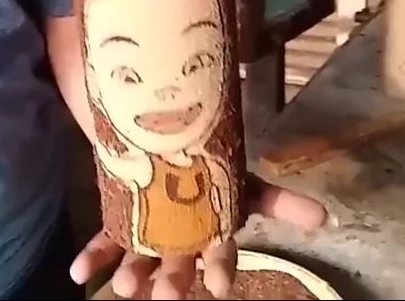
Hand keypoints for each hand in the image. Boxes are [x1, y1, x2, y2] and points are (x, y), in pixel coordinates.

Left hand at [69, 174, 326, 299]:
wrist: (159, 120)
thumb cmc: (206, 152)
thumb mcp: (242, 172)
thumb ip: (279, 199)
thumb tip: (325, 218)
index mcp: (214, 221)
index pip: (222, 249)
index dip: (220, 266)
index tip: (217, 287)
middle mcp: (182, 230)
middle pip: (180, 258)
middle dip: (174, 278)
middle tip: (166, 297)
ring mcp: (149, 224)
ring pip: (143, 255)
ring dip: (134, 273)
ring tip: (127, 288)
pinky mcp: (119, 214)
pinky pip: (107, 239)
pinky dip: (94, 255)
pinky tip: (79, 273)